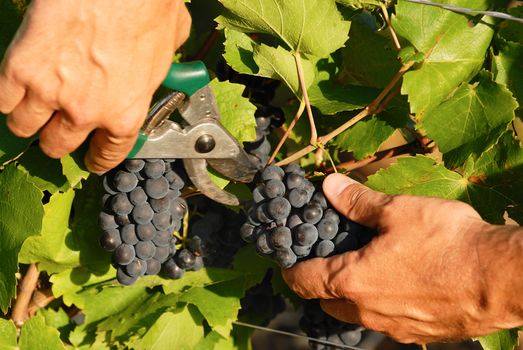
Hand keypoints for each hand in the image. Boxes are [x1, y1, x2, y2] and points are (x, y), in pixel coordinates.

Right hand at [0, 0, 190, 172]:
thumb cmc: (146, 7)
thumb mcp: (168, 47)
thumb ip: (159, 68)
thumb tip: (158, 63)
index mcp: (126, 114)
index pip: (106, 156)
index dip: (96, 159)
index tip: (90, 158)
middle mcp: (87, 113)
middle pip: (56, 146)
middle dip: (57, 139)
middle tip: (57, 125)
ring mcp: (50, 94)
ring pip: (23, 128)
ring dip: (28, 120)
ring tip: (35, 105)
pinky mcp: (21, 69)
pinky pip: (3, 100)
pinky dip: (8, 96)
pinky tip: (18, 85)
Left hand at [283, 173, 522, 343]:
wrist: (502, 279)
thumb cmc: (447, 243)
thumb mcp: (397, 211)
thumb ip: (358, 201)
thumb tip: (330, 186)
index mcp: (352, 281)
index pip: (303, 282)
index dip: (291, 271)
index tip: (290, 260)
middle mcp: (366, 312)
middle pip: (327, 302)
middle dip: (322, 284)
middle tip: (331, 258)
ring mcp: (394, 327)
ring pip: (357, 315)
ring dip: (353, 296)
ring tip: (367, 269)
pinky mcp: (419, 334)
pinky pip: (386, 321)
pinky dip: (381, 304)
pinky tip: (400, 283)